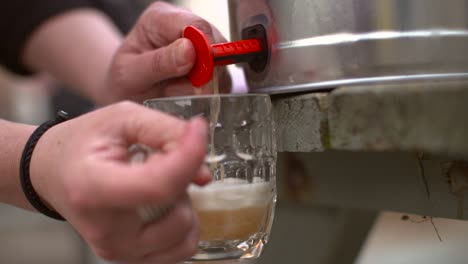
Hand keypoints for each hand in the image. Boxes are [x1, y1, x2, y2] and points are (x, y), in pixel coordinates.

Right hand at [29, 101, 209, 262]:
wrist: (52, 172)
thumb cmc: (82, 144)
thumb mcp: (121, 118)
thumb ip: (165, 131)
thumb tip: (202, 158)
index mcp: (94, 189)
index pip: (159, 186)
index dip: (189, 157)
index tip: (196, 133)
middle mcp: (106, 231)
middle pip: (177, 213)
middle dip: (181, 179)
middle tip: (157, 160)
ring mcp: (118, 250)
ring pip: (185, 236)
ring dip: (184, 204)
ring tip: (159, 183)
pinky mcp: (130, 258)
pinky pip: (180, 248)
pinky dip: (182, 224)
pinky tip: (163, 204)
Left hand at [103, 1, 229, 104]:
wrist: (126, 96)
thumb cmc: (124, 82)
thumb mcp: (131, 74)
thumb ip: (158, 63)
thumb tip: (190, 50)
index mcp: (160, 18)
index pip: (196, 25)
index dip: (204, 51)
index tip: (197, 78)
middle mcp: (184, 26)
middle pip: (215, 44)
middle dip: (202, 75)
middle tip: (177, 90)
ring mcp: (201, 45)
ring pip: (221, 65)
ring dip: (203, 86)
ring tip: (176, 92)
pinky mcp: (210, 65)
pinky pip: (221, 81)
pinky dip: (207, 93)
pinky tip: (186, 95)